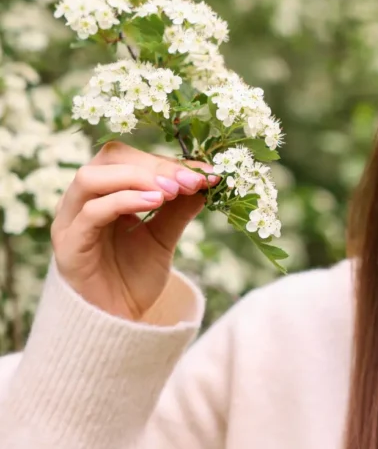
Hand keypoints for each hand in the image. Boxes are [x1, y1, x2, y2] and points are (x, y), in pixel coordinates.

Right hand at [51, 141, 218, 319]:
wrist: (118, 322)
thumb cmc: (135, 275)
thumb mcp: (165, 235)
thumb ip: (180, 207)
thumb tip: (206, 178)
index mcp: (105, 191)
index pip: (131, 157)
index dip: (168, 161)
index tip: (205, 173)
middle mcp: (82, 200)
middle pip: (110, 159)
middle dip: (155, 165)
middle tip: (189, 180)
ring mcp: (70, 221)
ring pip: (92, 178)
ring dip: (137, 177)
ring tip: (173, 191)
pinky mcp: (68, 245)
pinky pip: (91, 212)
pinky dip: (125, 200)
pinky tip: (156, 202)